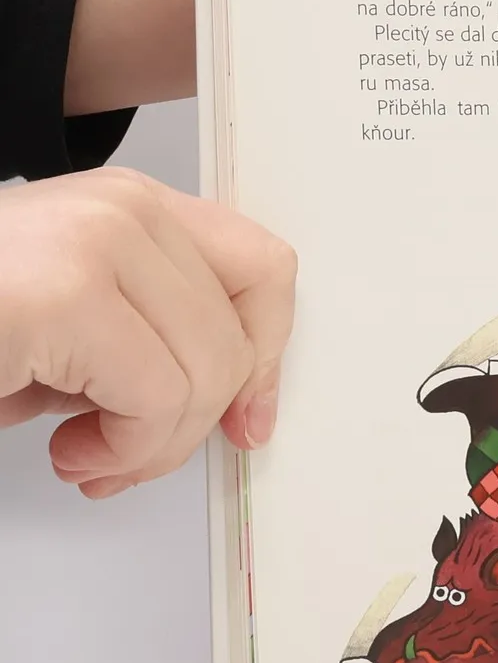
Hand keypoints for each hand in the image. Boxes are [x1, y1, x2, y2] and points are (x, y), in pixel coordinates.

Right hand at [0, 168, 296, 497]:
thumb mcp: (73, 333)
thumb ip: (149, 340)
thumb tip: (230, 403)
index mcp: (129, 207)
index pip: (262, 268)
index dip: (267, 356)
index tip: (246, 418)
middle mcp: (121, 209)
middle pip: (238, 336)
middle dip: (191, 423)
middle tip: (124, 455)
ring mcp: (95, 242)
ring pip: (207, 374)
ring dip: (152, 445)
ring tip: (85, 454)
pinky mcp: (65, 293)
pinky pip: (158, 398)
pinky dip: (125, 450)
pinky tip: (68, 451)